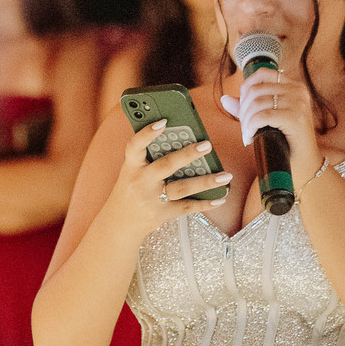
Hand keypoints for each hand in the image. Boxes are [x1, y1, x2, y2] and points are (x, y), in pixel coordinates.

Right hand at [108, 118, 232, 244]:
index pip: (135, 146)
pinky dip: (205, 203)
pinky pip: (187, 207)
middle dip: (188, 155)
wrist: (119, 223)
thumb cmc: (130, 191)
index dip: (147, 133)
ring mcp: (151, 200)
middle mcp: (140, 182)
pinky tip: (220, 197)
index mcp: (131, 166)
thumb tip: (178, 137)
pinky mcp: (162, 214)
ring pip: (182, 188)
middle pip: (166, 166)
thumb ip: (148, 156)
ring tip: (225, 175)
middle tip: (207, 145)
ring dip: (206, 182)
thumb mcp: (132, 171)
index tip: (163, 122)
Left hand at [220, 65, 319, 188]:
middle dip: (243, 110)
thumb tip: (225, 99)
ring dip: (245, 121)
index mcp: (293, 86)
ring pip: (257, 103)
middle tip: (244, 127)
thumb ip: (247, 107)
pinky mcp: (296, 118)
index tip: (244, 108)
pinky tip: (250, 138)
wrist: (304, 164)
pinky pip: (262, 116)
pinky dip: (250, 127)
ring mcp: (298, 103)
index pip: (262, 74)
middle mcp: (298, 91)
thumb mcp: (266, 120)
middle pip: (255, 90)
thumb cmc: (285, 142)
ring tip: (247, 134)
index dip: (246, 88)